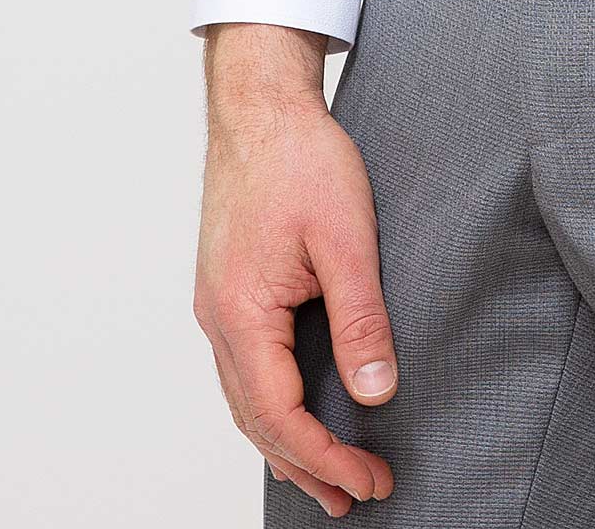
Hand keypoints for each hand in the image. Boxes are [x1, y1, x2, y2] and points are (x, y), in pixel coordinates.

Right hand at [193, 25, 397, 513]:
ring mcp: (218, 305)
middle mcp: (218, 320)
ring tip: (331, 475)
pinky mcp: (229, 289)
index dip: (326, 457)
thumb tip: (376, 393)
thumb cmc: (300, 158)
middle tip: (360, 494)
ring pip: (246, 399)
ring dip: (288, 441)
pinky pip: (246, 368)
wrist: (261, 105)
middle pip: (257, 421)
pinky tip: (300, 410)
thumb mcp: (347, 238)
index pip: (281, 415)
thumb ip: (361, 318)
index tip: (369, 480)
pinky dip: (273, 404)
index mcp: (241, 314)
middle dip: (308, 465)